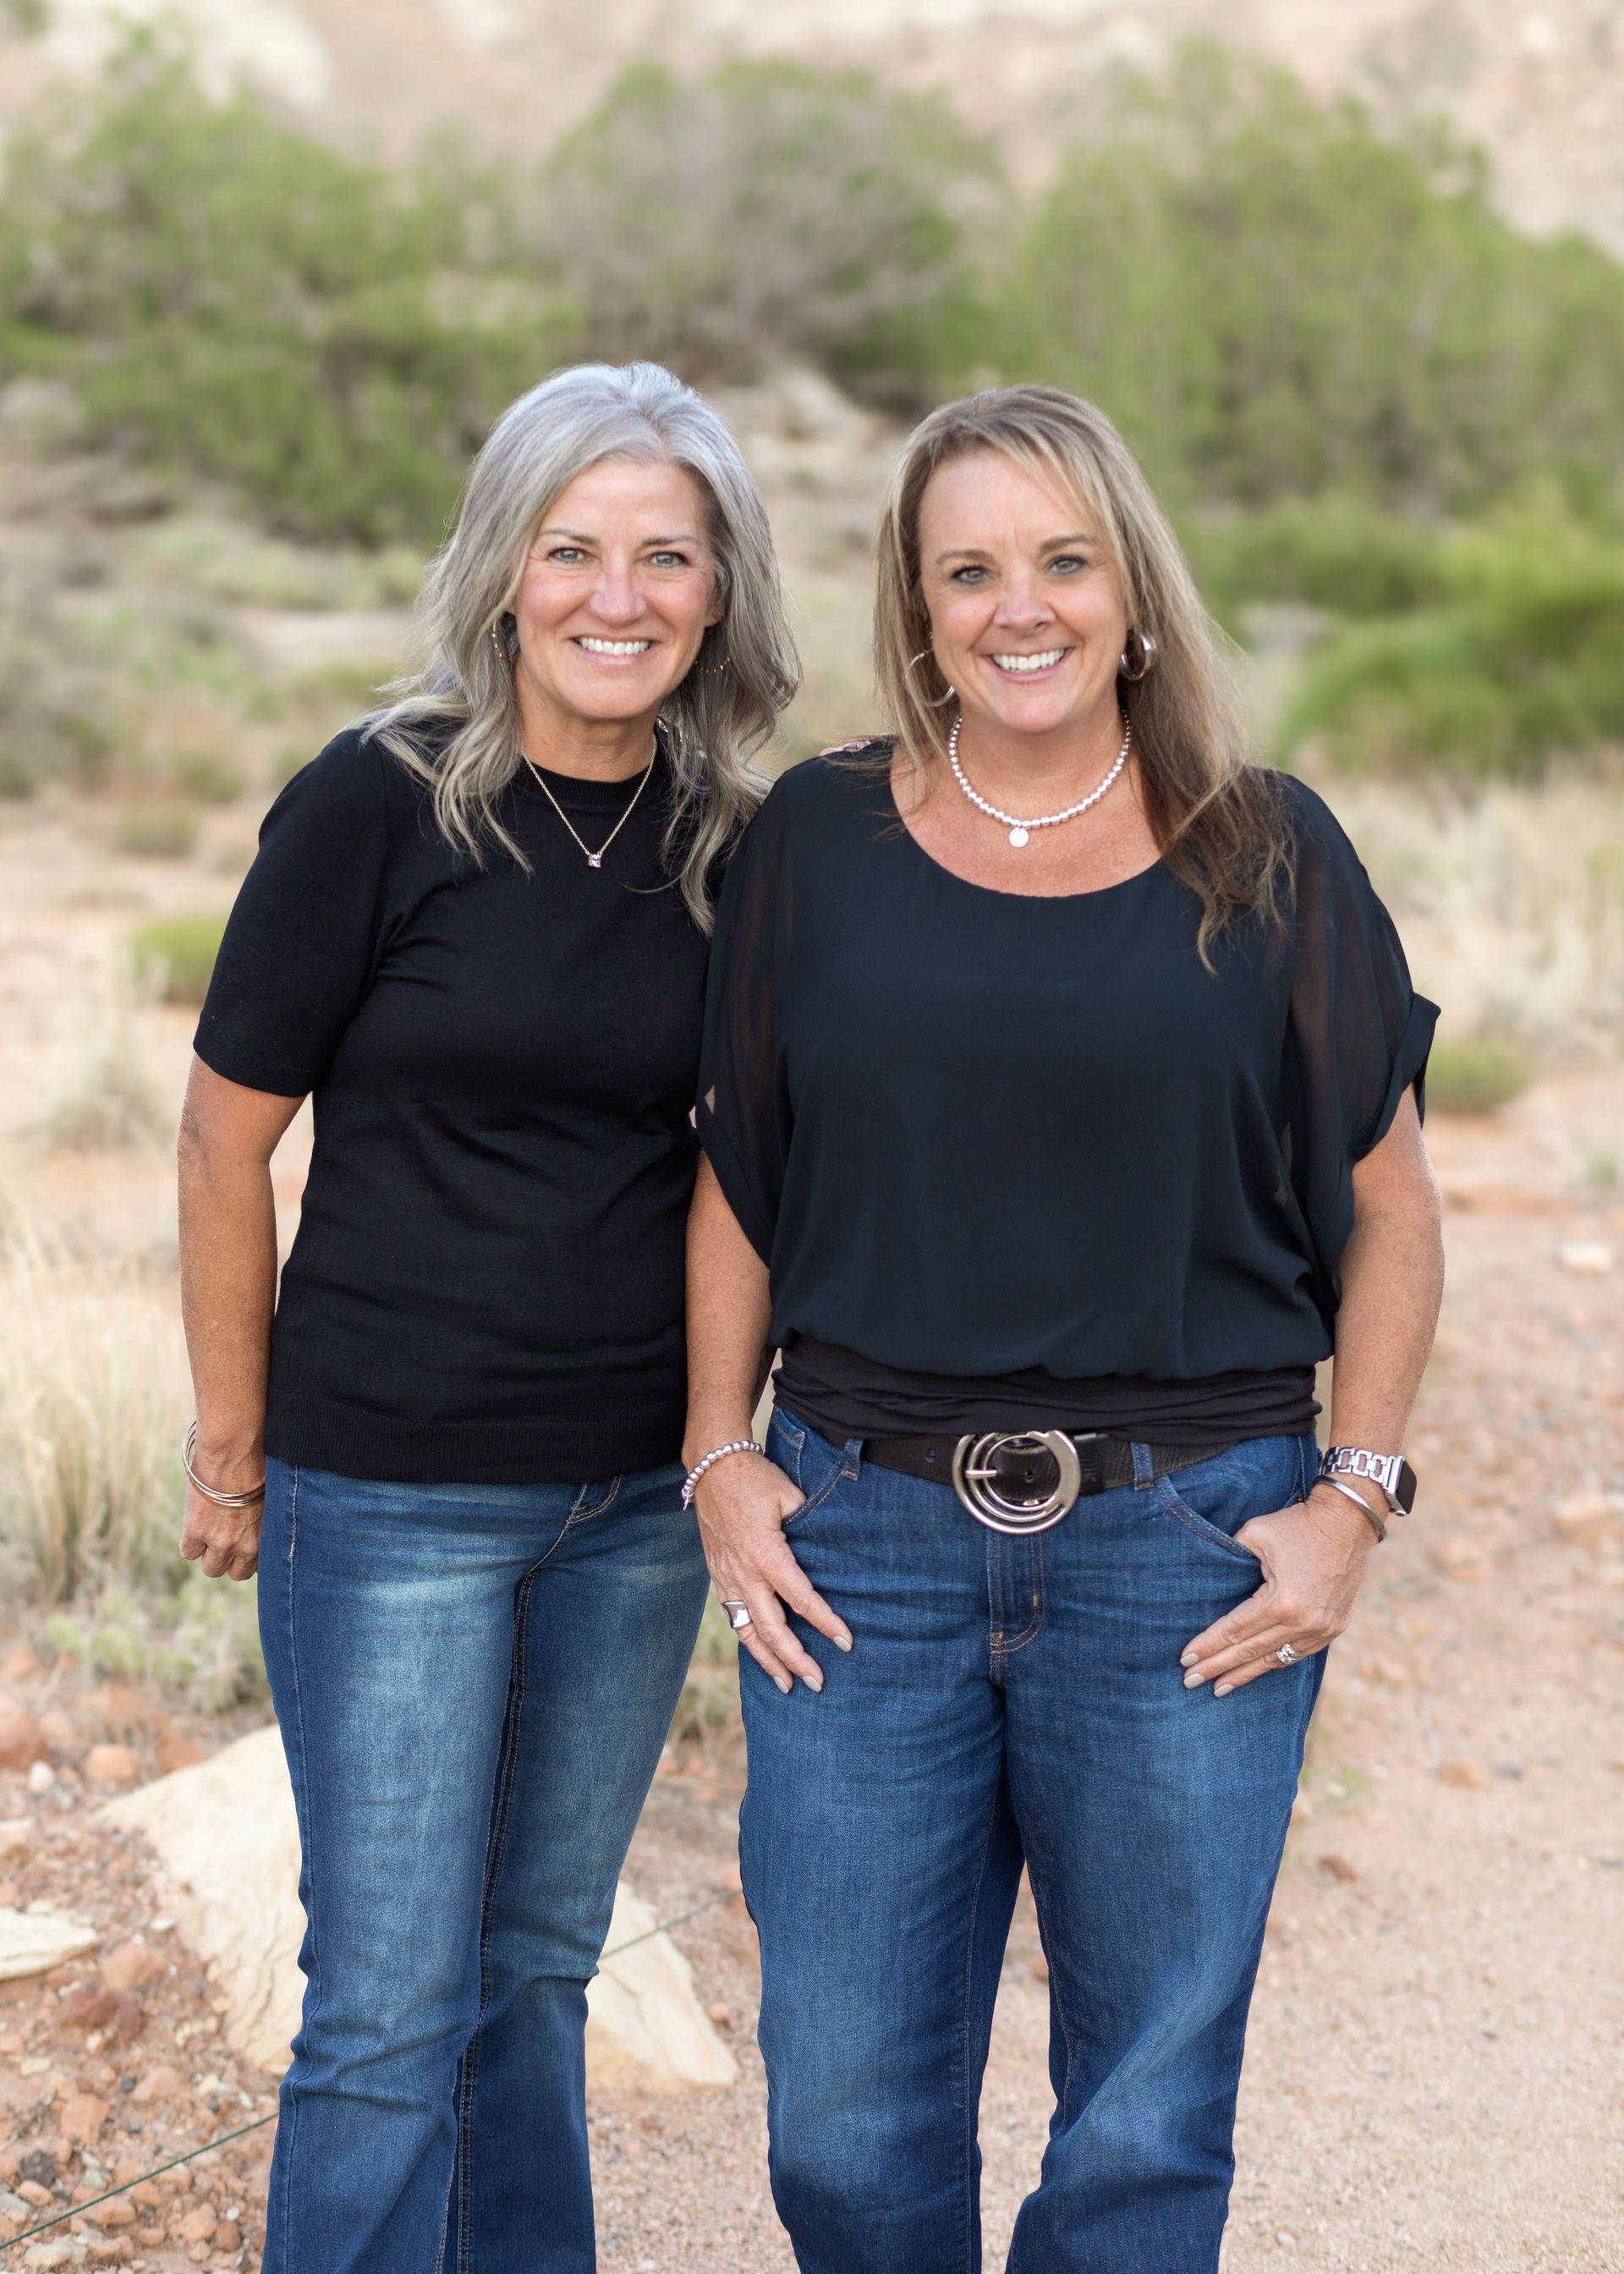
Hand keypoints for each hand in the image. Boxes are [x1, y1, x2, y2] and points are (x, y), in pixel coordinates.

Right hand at [178, 1442, 263, 1580]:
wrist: (233, 1453)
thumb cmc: (257, 1467)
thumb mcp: (269, 1499)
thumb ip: (263, 1520)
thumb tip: (260, 1523)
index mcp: (266, 1537)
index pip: (258, 1565)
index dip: (248, 1556)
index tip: (244, 1545)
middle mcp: (245, 1545)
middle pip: (234, 1573)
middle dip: (230, 1560)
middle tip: (225, 1540)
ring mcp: (220, 1541)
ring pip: (211, 1569)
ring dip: (209, 1554)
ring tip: (210, 1533)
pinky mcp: (196, 1533)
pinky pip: (189, 1552)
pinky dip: (190, 1542)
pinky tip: (196, 1523)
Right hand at [692, 1448, 851, 1694]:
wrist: (712, 1468)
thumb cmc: (756, 1479)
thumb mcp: (791, 1497)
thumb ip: (811, 1528)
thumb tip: (834, 1554)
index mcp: (766, 1554)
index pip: (802, 1599)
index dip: (826, 1623)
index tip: (846, 1643)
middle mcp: (744, 1573)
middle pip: (773, 1628)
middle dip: (796, 1659)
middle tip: (817, 1682)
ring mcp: (726, 1578)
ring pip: (748, 1631)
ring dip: (768, 1661)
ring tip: (787, 1685)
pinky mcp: (717, 1576)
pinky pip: (734, 1617)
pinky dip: (749, 1640)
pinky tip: (761, 1654)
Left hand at [1179, 1485, 1377, 1697]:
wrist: (1349, 1522)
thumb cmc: (1298, 1524)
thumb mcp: (1255, 1534)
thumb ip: (1232, 1561)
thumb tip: (1212, 1583)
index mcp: (1282, 1601)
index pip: (1234, 1631)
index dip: (1208, 1646)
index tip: (1186, 1661)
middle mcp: (1303, 1623)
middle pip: (1250, 1652)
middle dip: (1217, 1668)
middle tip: (1190, 1681)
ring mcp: (1322, 1630)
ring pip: (1274, 1660)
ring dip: (1245, 1674)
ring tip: (1219, 1688)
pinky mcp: (1333, 1629)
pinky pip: (1297, 1654)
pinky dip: (1273, 1663)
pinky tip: (1255, 1671)